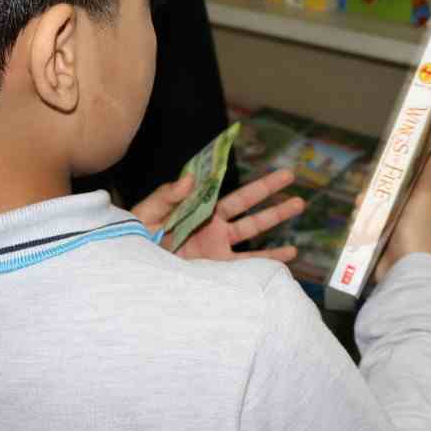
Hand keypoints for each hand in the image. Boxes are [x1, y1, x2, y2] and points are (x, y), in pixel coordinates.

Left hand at [133, 169, 304, 261]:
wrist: (132, 269)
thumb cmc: (133, 238)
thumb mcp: (147, 212)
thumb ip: (168, 196)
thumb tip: (191, 178)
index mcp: (198, 208)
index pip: (224, 188)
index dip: (236, 174)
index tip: (254, 161)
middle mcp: (212, 225)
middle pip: (246, 203)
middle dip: (268, 190)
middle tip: (290, 174)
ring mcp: (217, 247)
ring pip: (253, 229)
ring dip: (275, 217)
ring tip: (298, 204)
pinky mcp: (217, 268)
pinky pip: (247, 263)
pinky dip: (269, 258)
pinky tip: (289, 254)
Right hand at [375, 144, 430, 282]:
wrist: (404, 266)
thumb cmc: (418, 228)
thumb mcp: (427, 192)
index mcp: (429, 201)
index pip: (413, 178)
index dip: (398, 171)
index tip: (385, 166)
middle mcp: (414, 213)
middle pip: (391, 192)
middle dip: (377, 190)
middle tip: (369, 191)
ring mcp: (398, 228)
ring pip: (377, 208)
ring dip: (367, 205)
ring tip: (362, 207)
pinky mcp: (384, 240)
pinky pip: (370, 224)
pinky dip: (363, 221)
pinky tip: (359, 220)